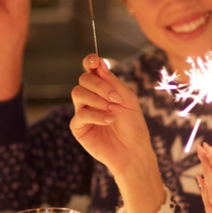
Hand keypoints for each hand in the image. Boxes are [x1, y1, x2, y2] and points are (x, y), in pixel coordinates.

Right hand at [69, 55, 165, 212]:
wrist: (133, 151)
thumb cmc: (133, 126)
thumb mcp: (127, 100)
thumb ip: (112, 82)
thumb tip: (98, 63)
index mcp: (103, 89)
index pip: (91, 70)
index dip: (90, 62)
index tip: (94, 61)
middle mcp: (90, 98)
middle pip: (83, 80)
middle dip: (100, 86)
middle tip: (116, 98)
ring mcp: (82, 111)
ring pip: (77, 93)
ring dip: (97, 100)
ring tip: (113, 111)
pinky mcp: (78, 127)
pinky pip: (80, 114)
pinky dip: (96, 115)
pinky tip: (109, 120)